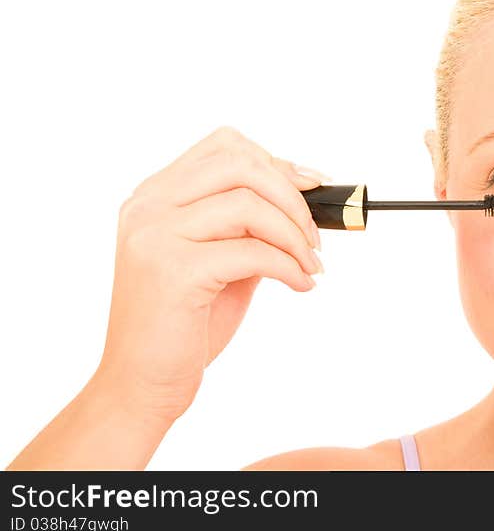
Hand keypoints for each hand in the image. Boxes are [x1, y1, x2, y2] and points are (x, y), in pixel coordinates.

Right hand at [96, 125, 327, 424]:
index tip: (313, 187)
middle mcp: (148, 207)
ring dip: (295, 234)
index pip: (225, 146)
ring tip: (311, 263)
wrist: (142, 384)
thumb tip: (305, 197)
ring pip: (248, 204)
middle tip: (315, 235)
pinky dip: (289, 266)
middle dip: (291, 195)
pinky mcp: (172, 271)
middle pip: (239, 163)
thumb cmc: (184, 324)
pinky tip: (302, 284)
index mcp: (155, 196)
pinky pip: (252, 252)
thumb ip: (249, 226)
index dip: (277, 163)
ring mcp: (155, 236)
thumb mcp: (221, 261)